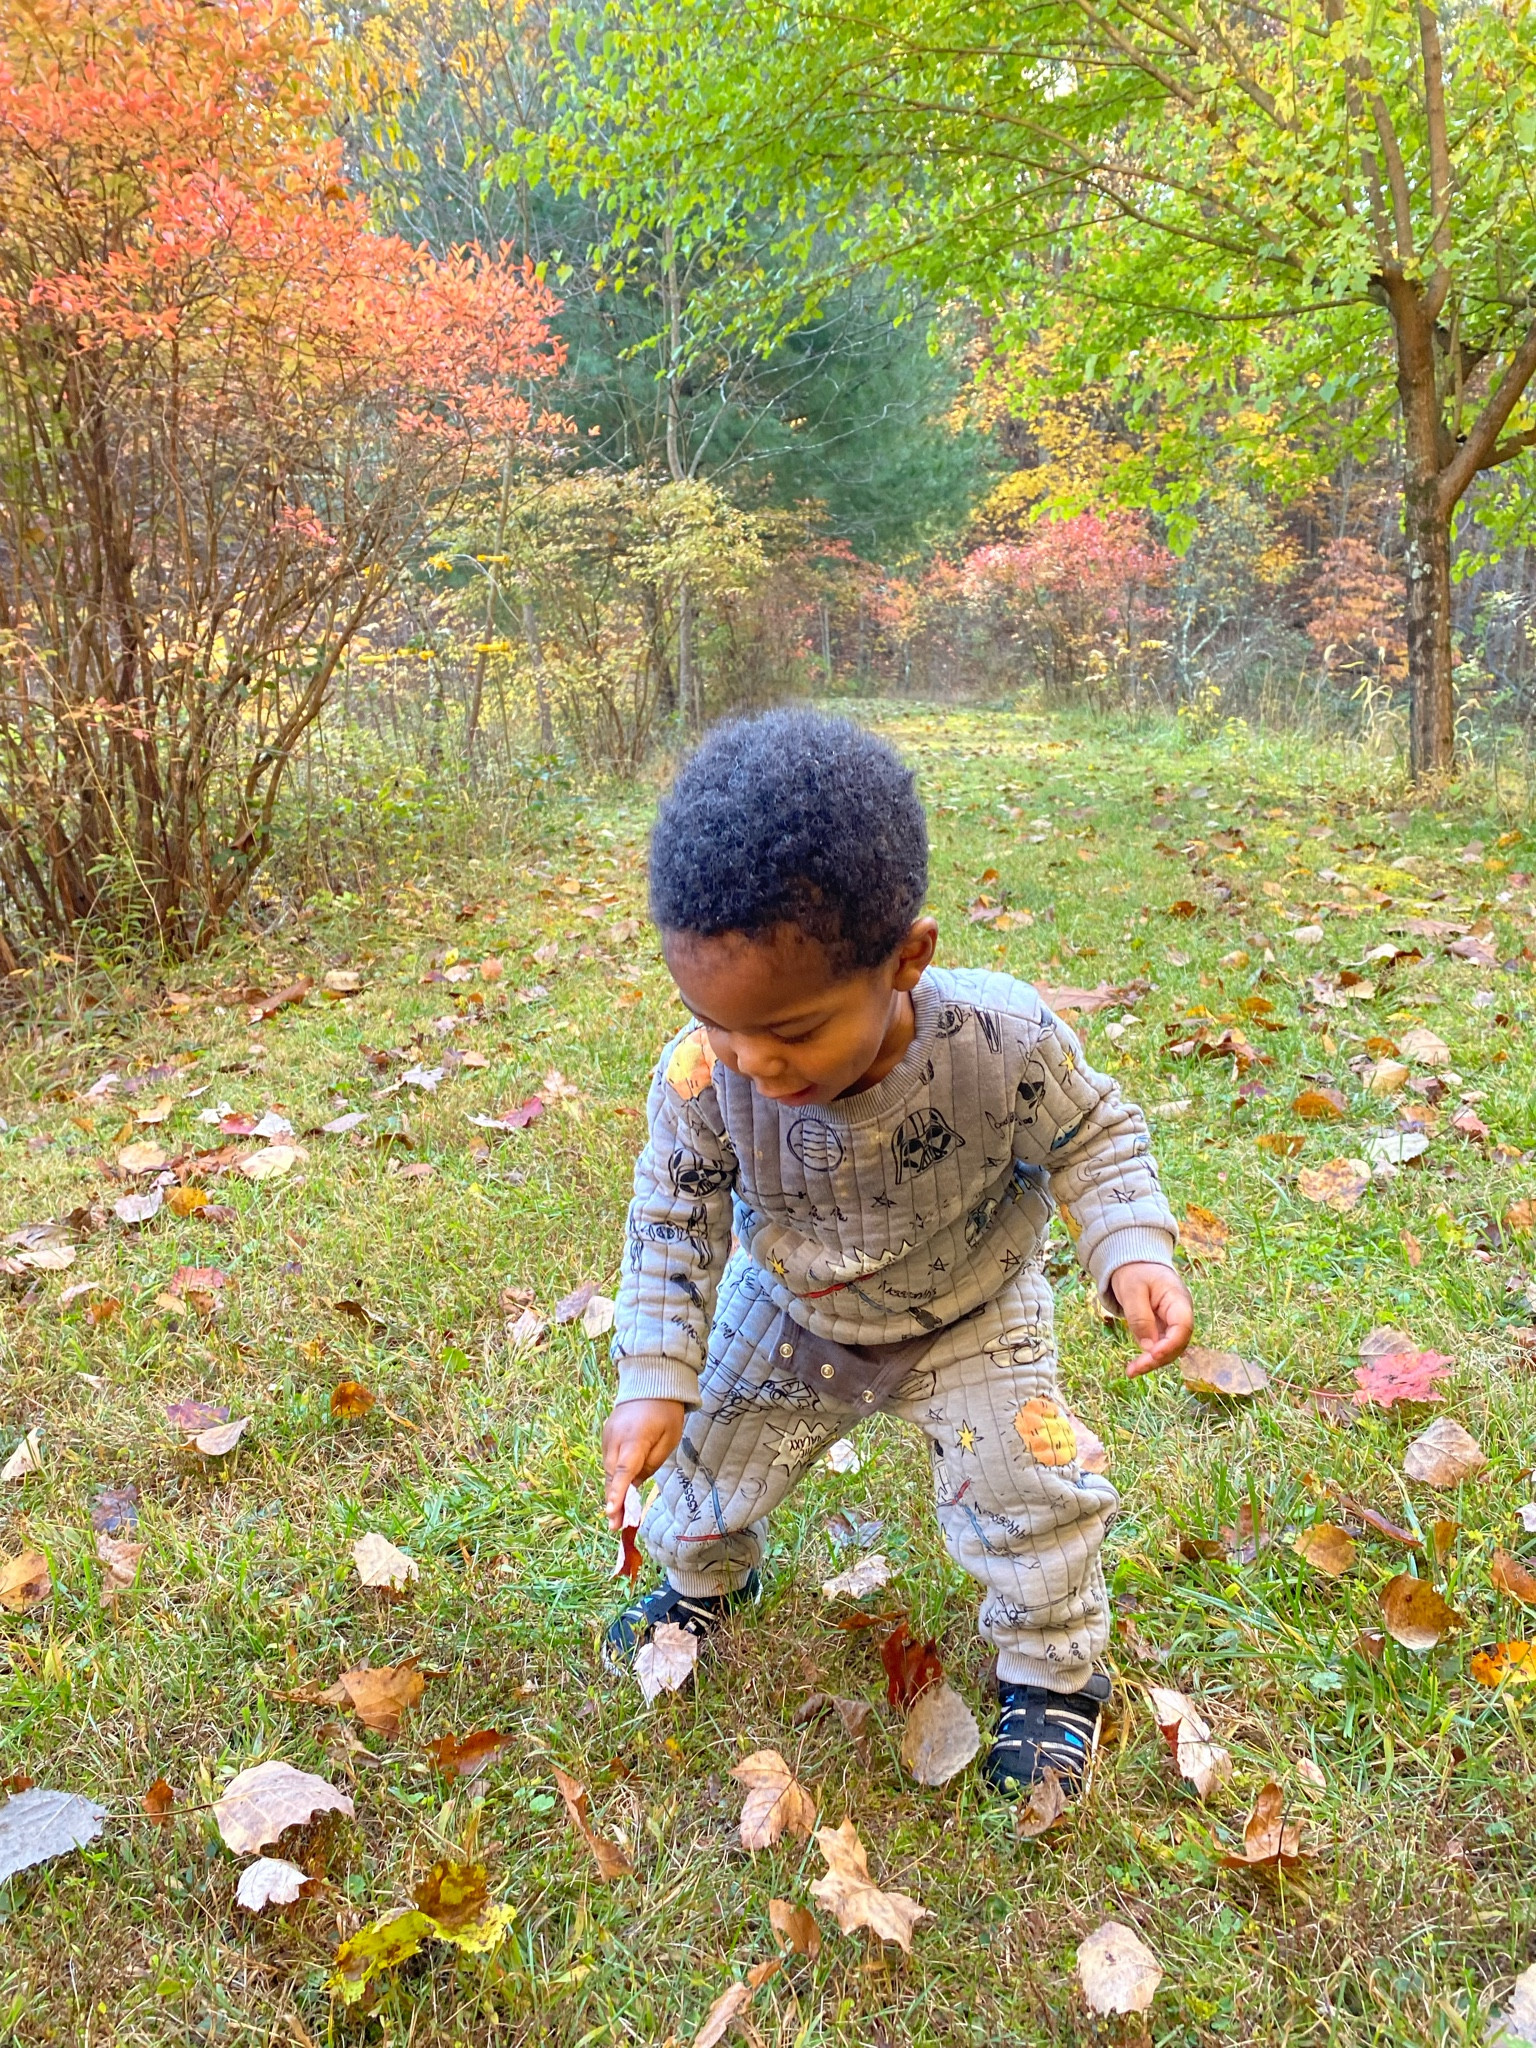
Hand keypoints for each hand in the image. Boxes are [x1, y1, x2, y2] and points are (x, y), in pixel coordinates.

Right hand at [602, 1398, 685, 1529]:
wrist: (650, 1381)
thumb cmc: (666, 1412)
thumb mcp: (669, 1439)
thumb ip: (652, 1463)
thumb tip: (636, 1483)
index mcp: (635, 1439)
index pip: (623, 1470)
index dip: (618, 1492)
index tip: (611, 1512)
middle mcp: (616, 1439)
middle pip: (611, 1475)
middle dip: (613, 1501)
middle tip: (617, 1526)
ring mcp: (608, 1435)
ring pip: (608, 1469)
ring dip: (612, 1490)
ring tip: (619, 1515)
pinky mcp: (606, 1434)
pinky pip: (608, 1459)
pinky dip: (613, 1475)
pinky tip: (619, 1489)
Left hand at [1111, 1262, 1193, 1376]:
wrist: (1133, 1263)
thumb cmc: (1134, 1272)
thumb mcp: (1132, 1290)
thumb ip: (1140, 1317)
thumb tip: (1148, 1347)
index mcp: (1178, 1299)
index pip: (1183, 1326)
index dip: (1171, 1344)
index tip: (1153, 1355)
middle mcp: (1180, 1313)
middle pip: (1178, 1342)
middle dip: (1159, 1358)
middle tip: (1135, 1369)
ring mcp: (1173, 1322)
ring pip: (1170, 1349)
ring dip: (1153, 1362)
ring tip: (1132, 1371)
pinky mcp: (1163, 1328)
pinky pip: (1161, 1346)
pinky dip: (1150, 1357)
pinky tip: (1136, 1366)